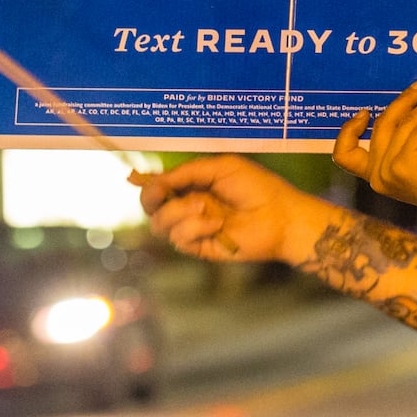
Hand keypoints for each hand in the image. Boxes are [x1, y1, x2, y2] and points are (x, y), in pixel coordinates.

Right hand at [130, 155, 331, 264]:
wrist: (280, 215)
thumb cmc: (256, 187)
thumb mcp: (220, 168)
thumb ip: (186, 172)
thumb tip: (154, 180)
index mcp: (193, 186)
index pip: (159, 186)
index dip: (145, 182)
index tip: (135, 177)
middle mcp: (189, 207)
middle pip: (150, 207)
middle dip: (150, 197)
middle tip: (160, 191)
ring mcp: (194, 228)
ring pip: (160, 224)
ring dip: (178, 212)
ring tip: (205, 207)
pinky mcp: (201, 247)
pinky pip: (179, 239)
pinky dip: (195, 227)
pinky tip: (216, 224)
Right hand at [332, 77, 416, 219]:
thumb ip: (404, 138)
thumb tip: (409, 99)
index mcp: (375, 175)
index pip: (344, 155)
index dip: (348, 131)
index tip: (365, 112)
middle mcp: (377, 175)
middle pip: (382, 125)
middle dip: (404, 100)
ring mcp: (388, 171)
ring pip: (405, 124)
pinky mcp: (404, 166)